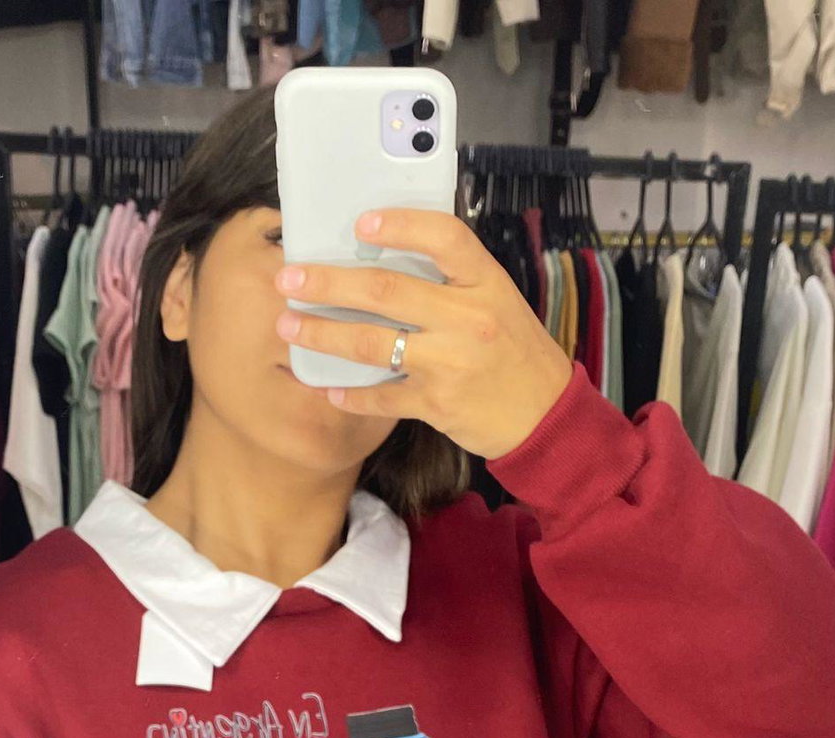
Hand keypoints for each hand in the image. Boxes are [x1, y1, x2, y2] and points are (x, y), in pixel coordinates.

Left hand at [273, 208, 572, 460]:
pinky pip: (381, 395)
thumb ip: (453, 280)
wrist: (545, 416)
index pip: (444, 237)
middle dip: (327, 282)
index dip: (400, 225)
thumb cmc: (515, 353)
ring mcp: (450, 362)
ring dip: (323, 333)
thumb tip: (387, 255)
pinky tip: (328, 387)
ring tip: (289, 326)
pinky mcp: (437, 404)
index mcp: (486, 282)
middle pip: (384, 289)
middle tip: (289, 279)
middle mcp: (467, 318)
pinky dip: (351, 393)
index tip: (360, 224)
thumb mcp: (497, 301)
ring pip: (371, 342)